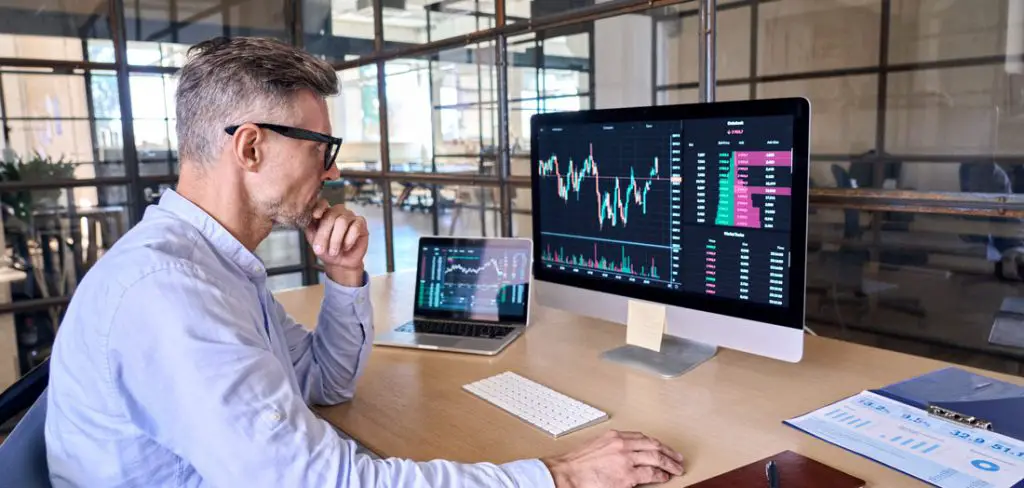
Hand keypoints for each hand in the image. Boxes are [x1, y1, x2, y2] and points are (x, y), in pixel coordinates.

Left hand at [304, 199, 368, 286]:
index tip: (315, 216)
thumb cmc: (327, 250)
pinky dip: (349, 239)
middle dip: (324, 234)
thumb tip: (307, 218)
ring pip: (342, 221)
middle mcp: (338, 211)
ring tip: (333, 252)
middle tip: (320, 250)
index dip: (319, 208)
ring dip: (336, 239)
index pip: (322, 203)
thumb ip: (310, 227)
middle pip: (331, 215)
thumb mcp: (313, 239)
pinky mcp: (361, 223)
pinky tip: (346, 247)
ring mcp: (350, 216)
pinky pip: (355, 227)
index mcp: (325, 213)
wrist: (340, 263)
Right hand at [542, 430, 683, 487]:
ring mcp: (626, 460)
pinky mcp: (627, 476)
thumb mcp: (596, 446)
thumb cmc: (577, 464)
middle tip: (677, 458)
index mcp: (615, 436)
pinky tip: (665, 477)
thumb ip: (613, 447)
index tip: (662, 448)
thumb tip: (627, 454)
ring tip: (676, 468)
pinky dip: (660, 475)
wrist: (566, 474)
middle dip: (668, 452)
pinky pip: (651, 474)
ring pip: (656, 457)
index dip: (656, 444)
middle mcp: (622, 445)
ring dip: (669, 463)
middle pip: (653, 445)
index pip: (642, 437)